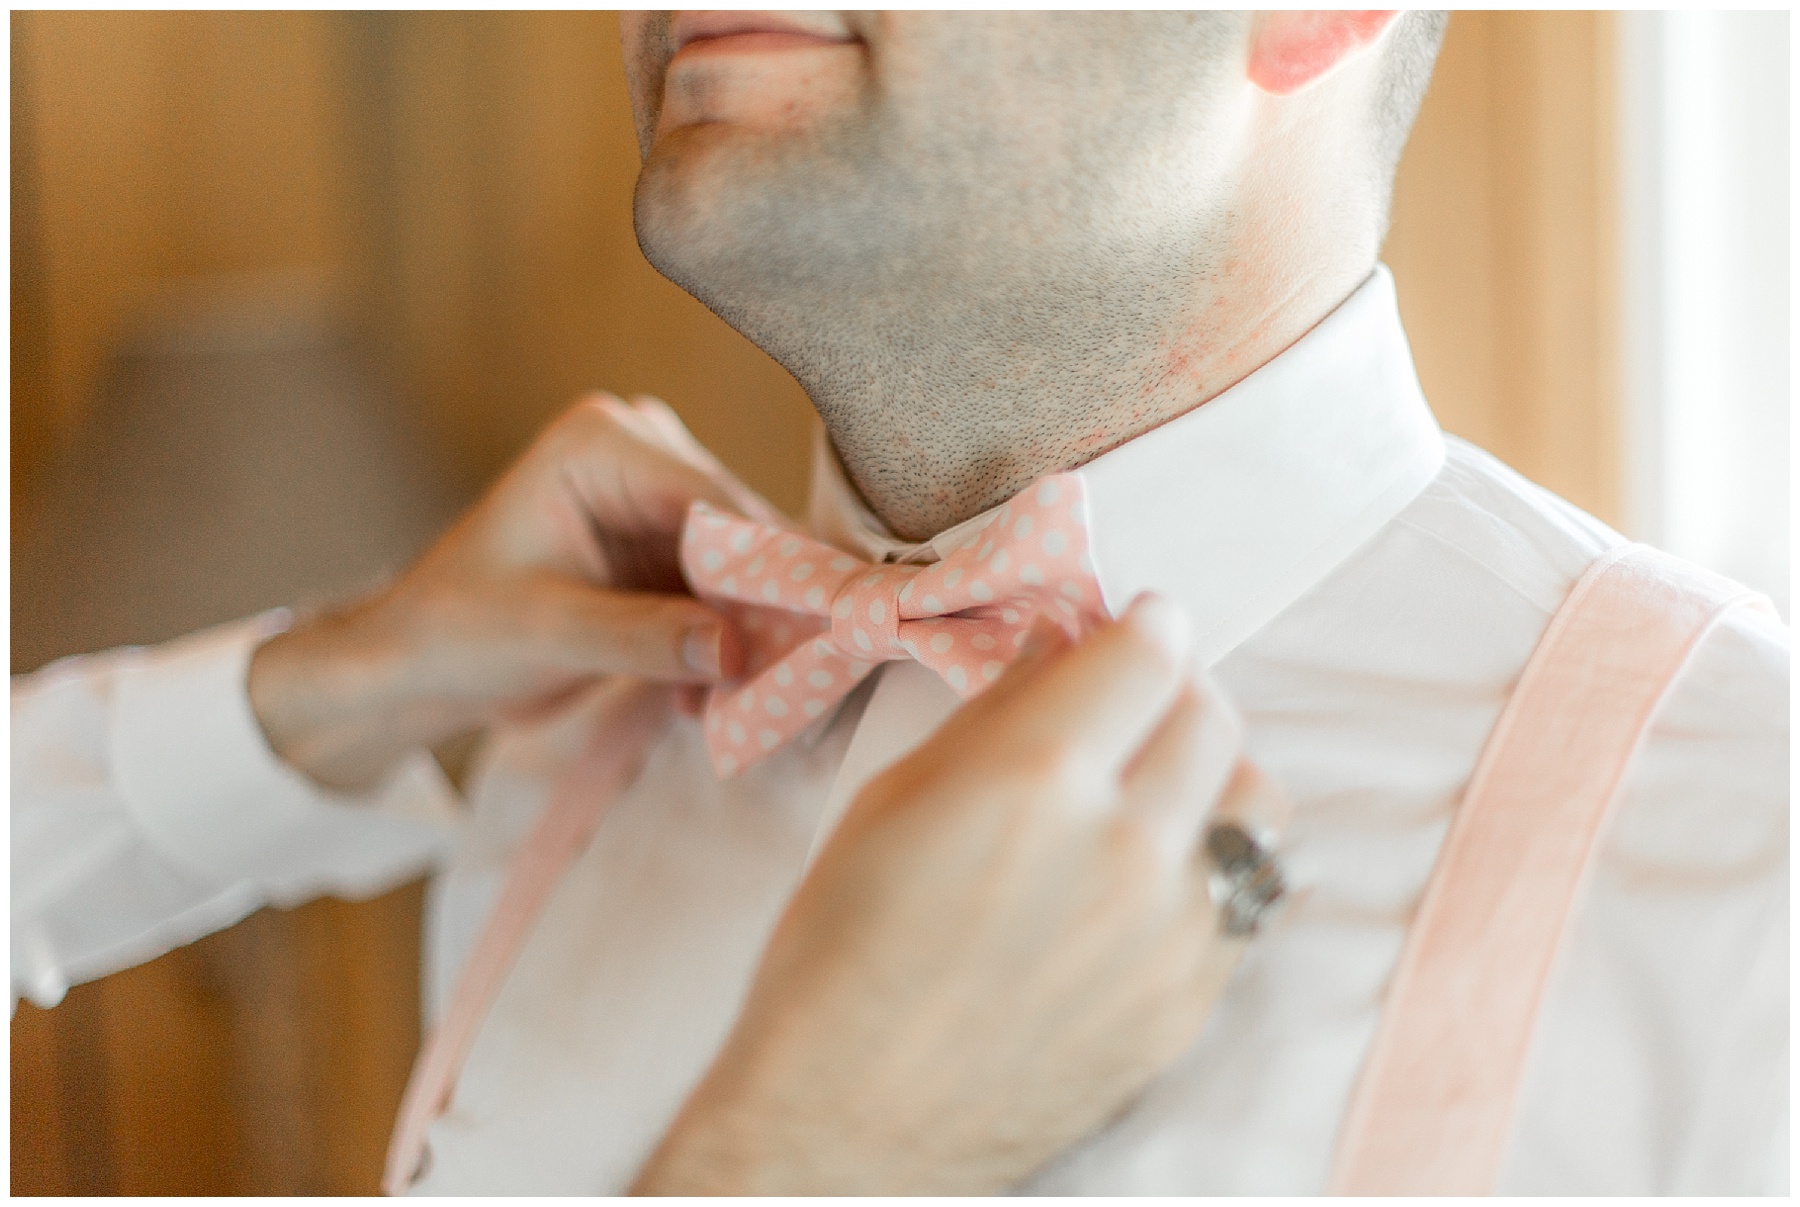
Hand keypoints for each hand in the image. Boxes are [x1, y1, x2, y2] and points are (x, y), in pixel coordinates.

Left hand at [249, 394, 776, 791]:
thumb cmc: (458, 632)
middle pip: (741, 530)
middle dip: (765, 606)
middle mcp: (642, 454)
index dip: (766, 566)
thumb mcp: (551, 635)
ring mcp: (659, 501)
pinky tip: (714, 697)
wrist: (419, 664)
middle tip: (798, 680)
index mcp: (603, 443)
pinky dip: (730, 644)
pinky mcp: (668, 548)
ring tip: (753, 701)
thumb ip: (645, 637)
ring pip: (745, 567)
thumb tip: (739, 651)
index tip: (815, 628)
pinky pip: (726, 594)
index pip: (711, 501)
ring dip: (752, 634)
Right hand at [632, 594, 1287, 1193]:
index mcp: (1038, 778)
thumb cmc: (841, 956)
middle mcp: (1127, 846)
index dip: (1146, 627)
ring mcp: (1173, 932)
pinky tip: (1153, 875)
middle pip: (1213, 716)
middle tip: (1136, 699)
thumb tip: (1058, 647)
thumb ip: (994, 715)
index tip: (1137, 627)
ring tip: (1160, 786)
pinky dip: (1212, 863)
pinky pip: (1245, 897)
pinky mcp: (1191, 1001)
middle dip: (1177, 688)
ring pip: (1255, 803)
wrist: (852, 1124)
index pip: (1150, 656)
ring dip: (1214, 770)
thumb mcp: (893, 803)